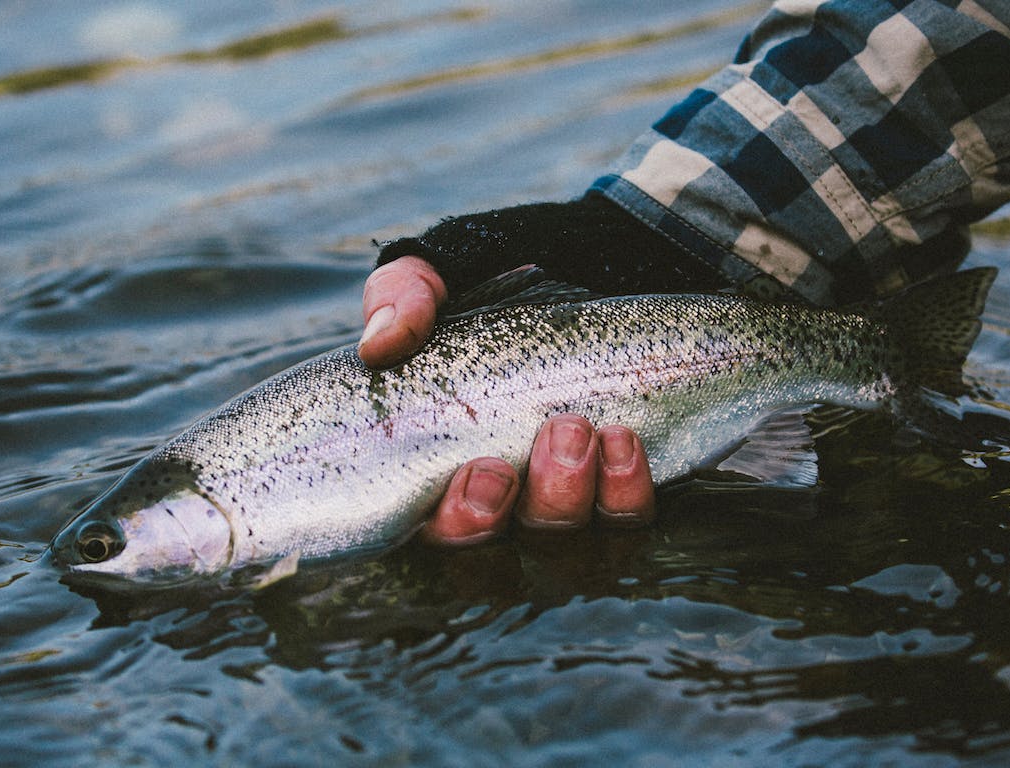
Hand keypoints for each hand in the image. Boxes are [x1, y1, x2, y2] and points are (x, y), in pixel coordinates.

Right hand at [359, 256, 654, 543]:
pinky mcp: (611, 493)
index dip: (462, 524)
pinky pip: (626, 522)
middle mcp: (497, 507)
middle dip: (539, 501)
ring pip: (571, 548)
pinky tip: (624, 440)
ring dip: (582, 494)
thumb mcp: (430, 285)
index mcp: (435, 476)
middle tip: (558, 432)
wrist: (556, 276)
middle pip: (511, 558)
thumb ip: (400, 298)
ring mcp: (556, 506)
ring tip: (588, 428)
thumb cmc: (476, 304)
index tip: (486, 469)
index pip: (440, 535)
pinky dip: (627, 488)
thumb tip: (382, 343)